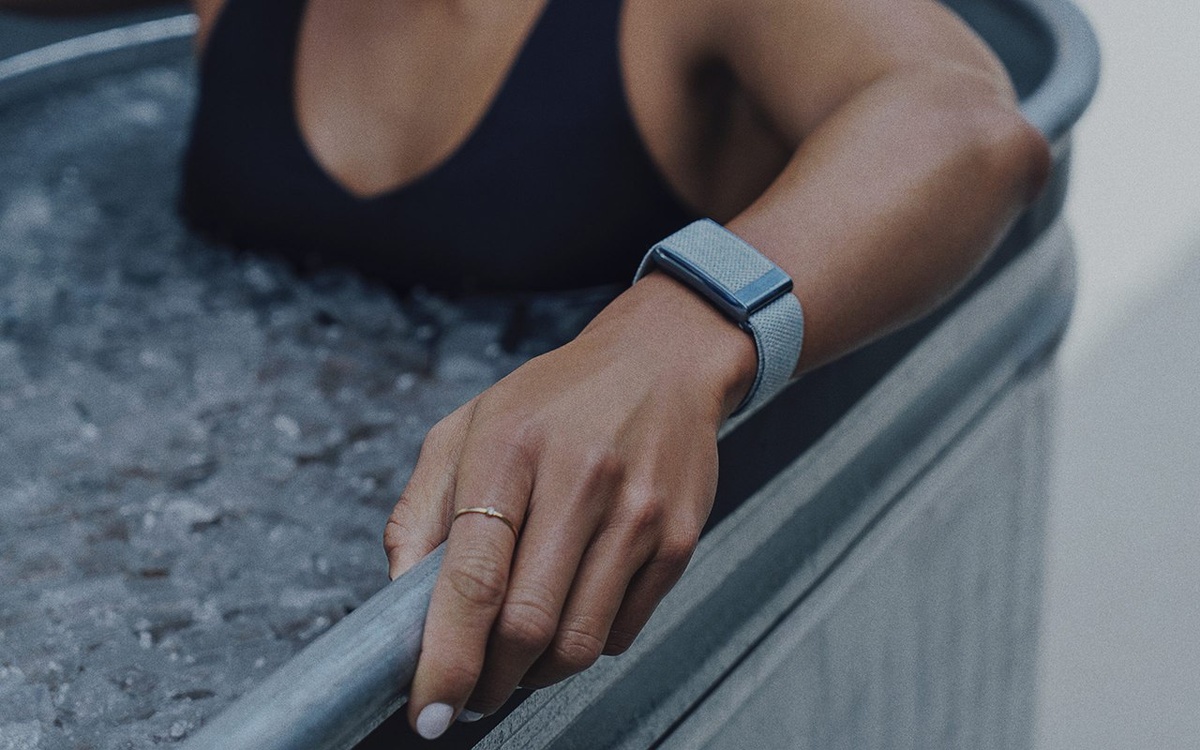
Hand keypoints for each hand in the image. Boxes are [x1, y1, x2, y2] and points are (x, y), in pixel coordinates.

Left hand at [383, 273, 755, 738]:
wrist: (662, 360)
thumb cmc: (555, 398)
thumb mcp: (467, 428)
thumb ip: (420, 511)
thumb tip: (400, 602)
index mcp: (511, 449)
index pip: (473, 577)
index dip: (446, 658)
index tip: (428, 707)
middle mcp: (580, 480)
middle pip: (527, 624)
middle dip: (488, 681)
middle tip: (468, 693)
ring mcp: (638, 513)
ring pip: (579, 642)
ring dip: (535, 674)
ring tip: (516, 661)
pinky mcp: (678, 538)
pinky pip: (622, 630)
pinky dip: (586, 644)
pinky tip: (569, 613)